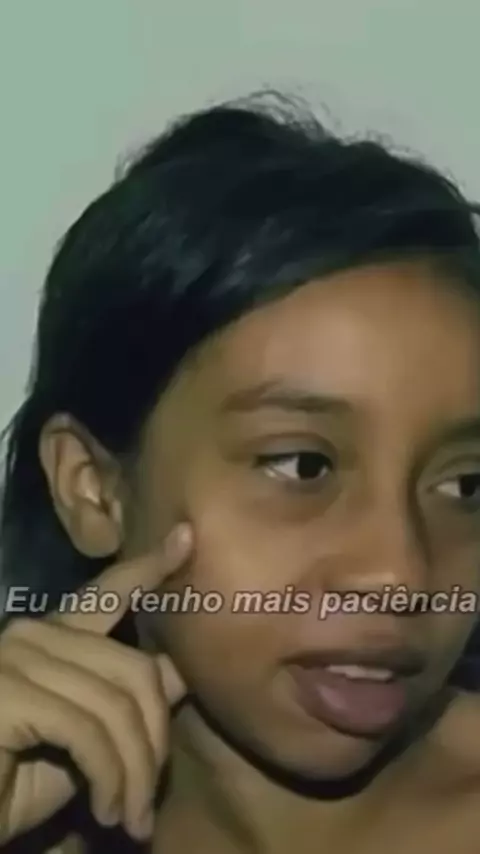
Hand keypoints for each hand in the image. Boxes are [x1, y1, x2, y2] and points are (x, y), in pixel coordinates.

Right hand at [0, 523, 191, 844]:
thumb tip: (182, 667)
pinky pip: (89, 731)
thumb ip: (125, 696)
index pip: (106, 593)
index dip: (149, 568)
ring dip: (135, 773)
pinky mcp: (6, 693)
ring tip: (131, 816)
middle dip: (154, 740)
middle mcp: (31, 634)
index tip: (187, 539)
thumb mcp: (86, 739)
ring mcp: (14, 658)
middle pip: (134, 669)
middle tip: (148, 800)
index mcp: (50, 635)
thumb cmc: (16, 782)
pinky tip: (108, 810)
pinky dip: (110, 778)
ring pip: (116, 706)